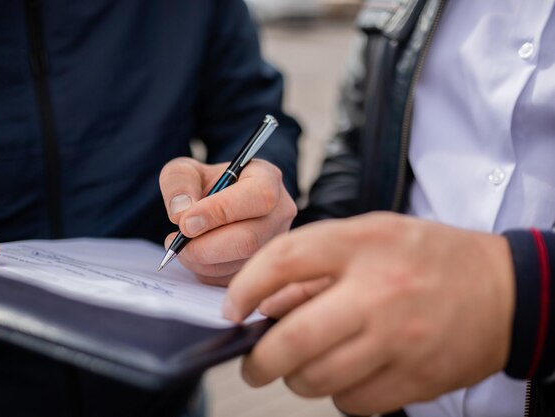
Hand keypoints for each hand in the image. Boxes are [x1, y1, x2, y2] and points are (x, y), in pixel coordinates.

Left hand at [159, 157, 296, 285]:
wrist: (214, 203)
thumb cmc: (204, 184)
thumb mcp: (185, 170)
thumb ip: (179, 181)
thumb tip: (181, 212)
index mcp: (267, 179)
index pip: (257, 196)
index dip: (220, 211)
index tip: (186, 222)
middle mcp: (279, 212)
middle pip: (250, 239)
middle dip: (205, 246)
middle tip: (176, 242)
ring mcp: (274, 242)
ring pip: (240, 263)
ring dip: (201, 261)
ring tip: (181, 246)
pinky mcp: (262, 267)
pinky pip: (232, 279)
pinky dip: (205, 272)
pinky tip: (195, 256)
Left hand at [224, 212, 514, 414]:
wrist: (504, 290)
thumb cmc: (430, 256)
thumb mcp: (372, 234)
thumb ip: (316, 262)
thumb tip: (263, 304)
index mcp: (364, 244)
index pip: (284, 260)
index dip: (246, 286)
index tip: (233, 308)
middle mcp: (380, 292)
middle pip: (294, 339)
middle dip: (259, 361)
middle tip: (253, 364)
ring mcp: (400, 341)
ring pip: (319, 379)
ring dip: (296, 378)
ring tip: (302, 366)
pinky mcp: (416, 379)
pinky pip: (352, 402)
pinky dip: (336, 394)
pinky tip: (346, 374)